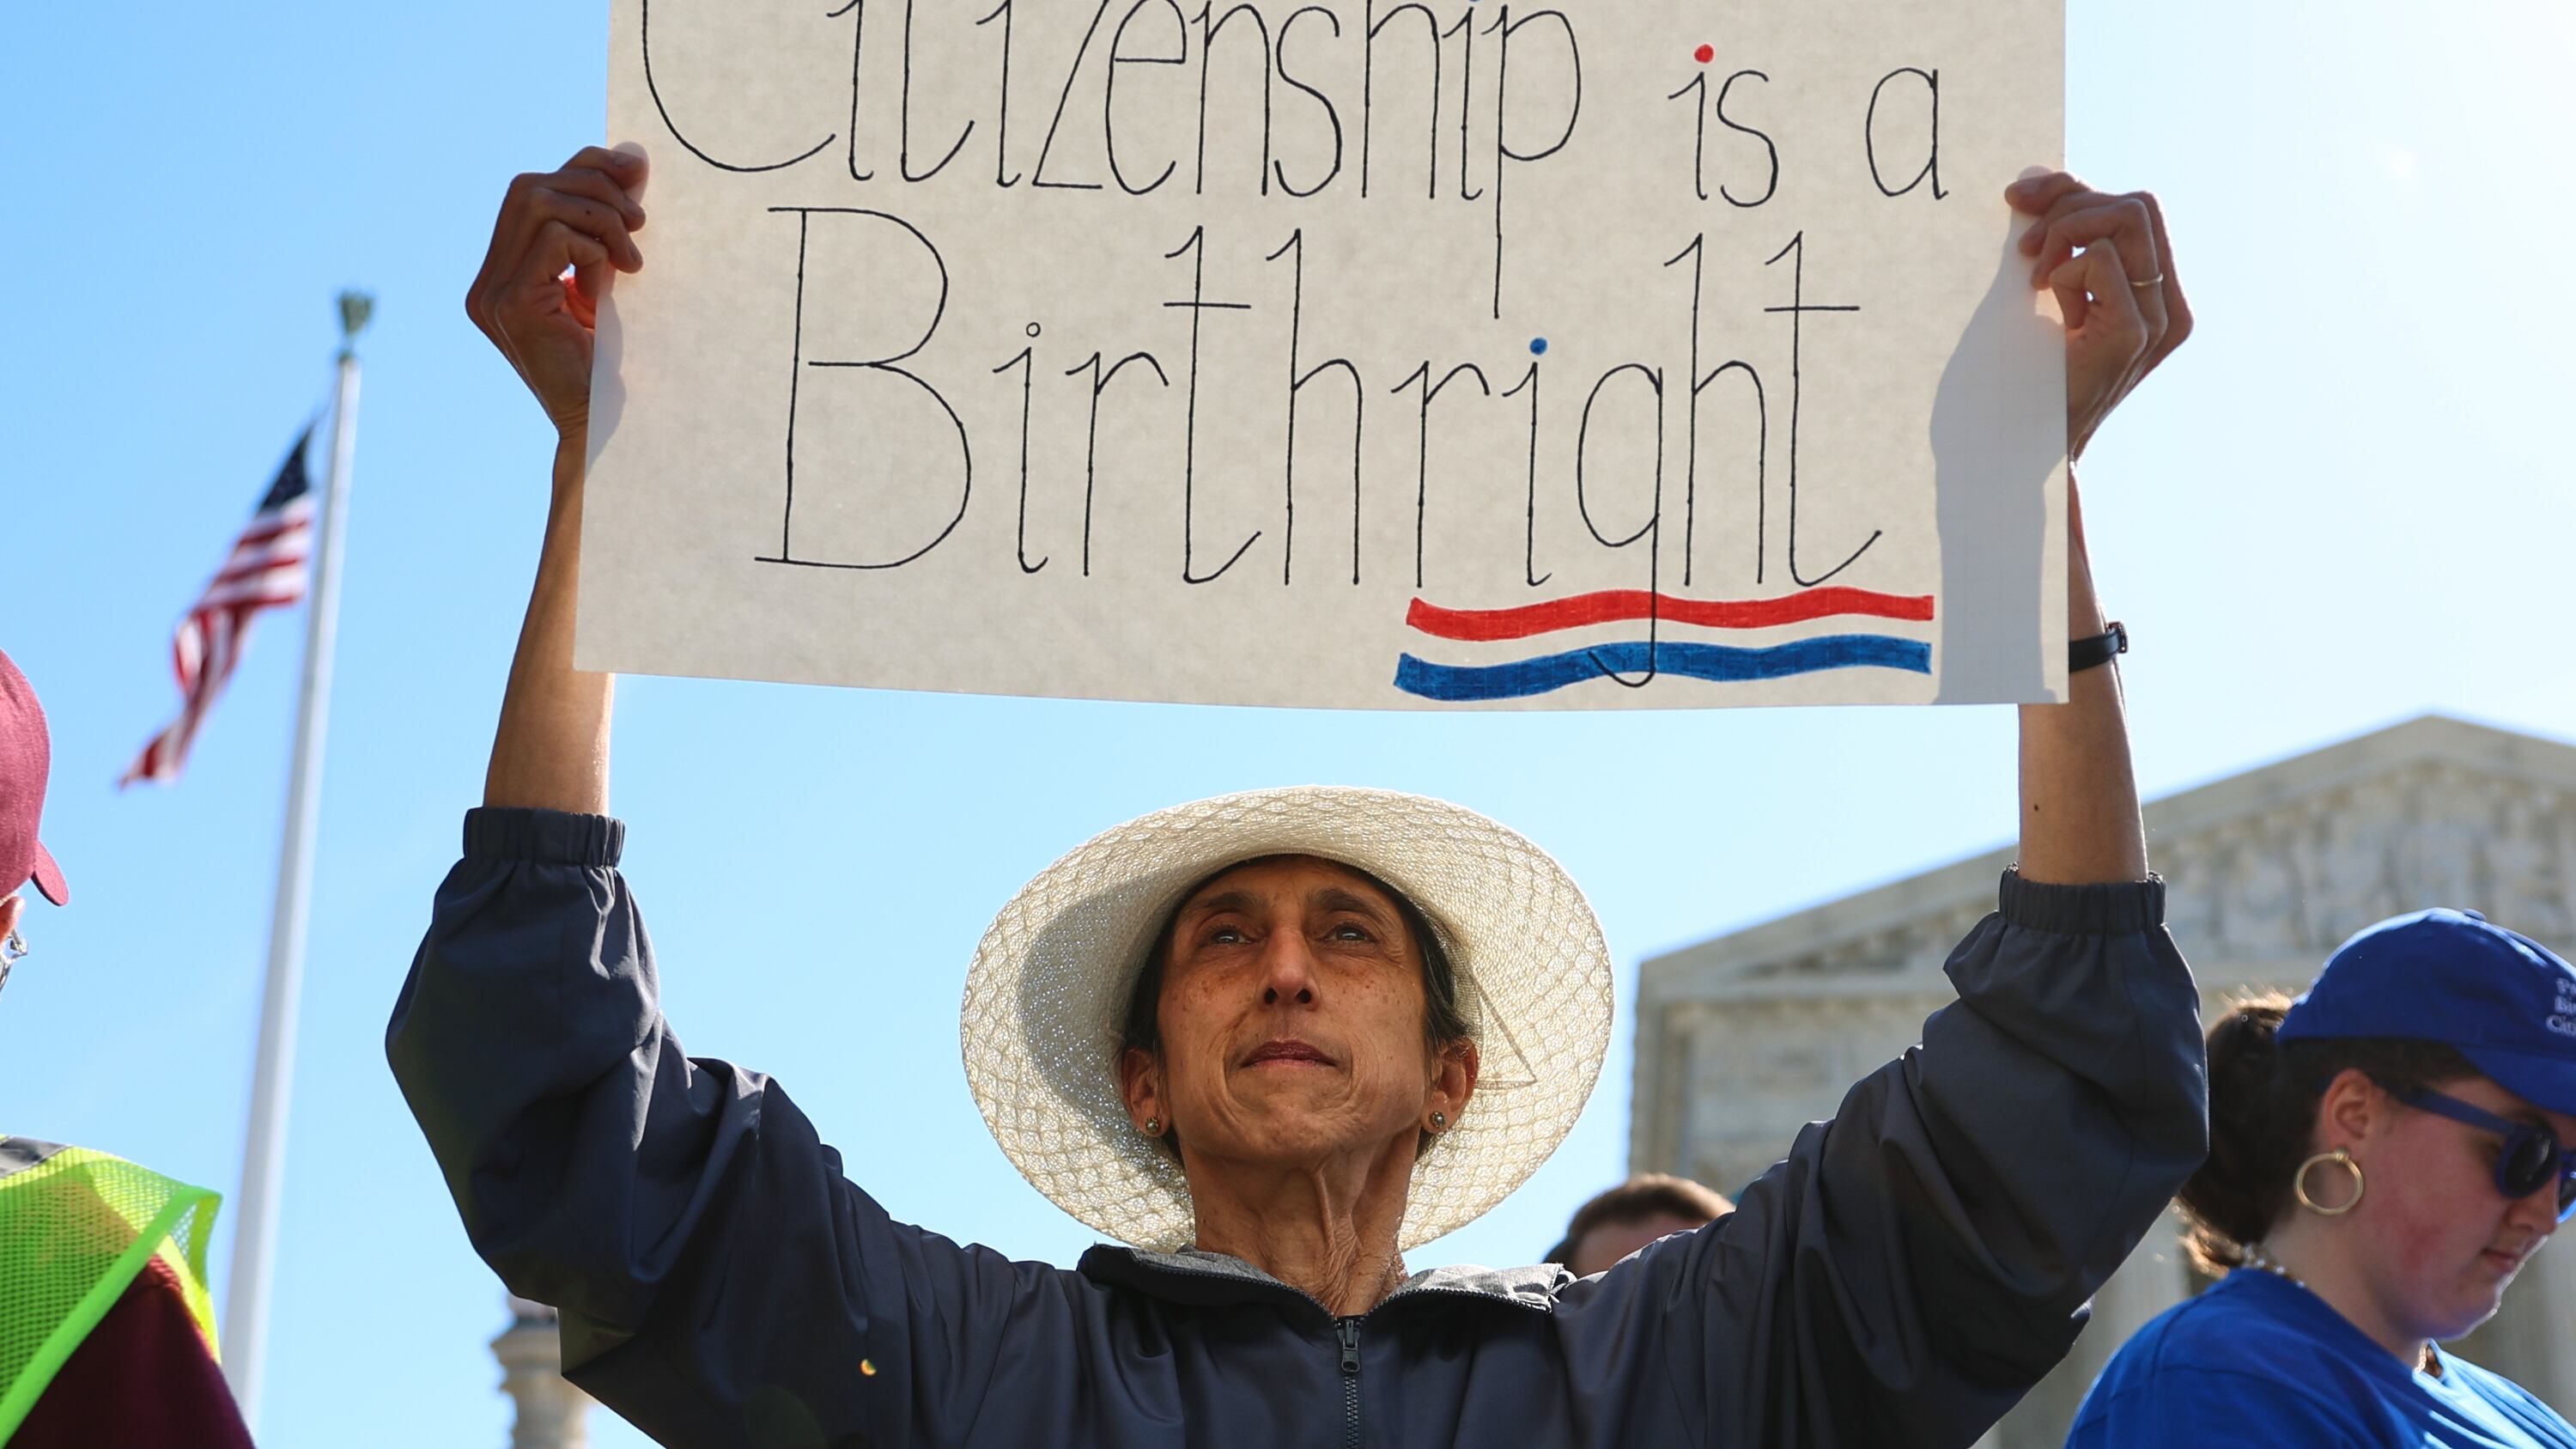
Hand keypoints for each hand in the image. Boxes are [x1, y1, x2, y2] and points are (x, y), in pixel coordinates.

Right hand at [465, 148, 648, 438]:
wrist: (601, 425)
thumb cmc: (609, 359)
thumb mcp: (605, 278)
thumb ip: (603, 227)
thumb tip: (632, 158)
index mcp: (501, 272)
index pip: (531, 189)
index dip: (582, 167)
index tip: (634, 171)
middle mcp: (486, 281)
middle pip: (530, 186)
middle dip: (594, 187)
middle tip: (640, 222)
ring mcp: (491, 293)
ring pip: (541, 202)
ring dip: (601, 219)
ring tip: (633, 259)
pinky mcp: (511, 305)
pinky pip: (555, 239)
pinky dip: (594, 248)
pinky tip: (613, 283)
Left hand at [2008, 173, 2191, 461]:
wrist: (2026, 445)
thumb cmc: (2030, 373)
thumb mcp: (2052, 297)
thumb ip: (2062, 248)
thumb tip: (2033, 184)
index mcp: (2158, 295)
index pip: (2136, 208)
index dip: (2075, 189)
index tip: (2019, 199)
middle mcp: (2171, 306)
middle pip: (2138, 203)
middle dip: (2069, 204)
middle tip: (2022, 245)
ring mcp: (2160, 321)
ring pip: (2127, 219)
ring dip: (2066, 234)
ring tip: (2033, 276)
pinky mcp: (2134, 335)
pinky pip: (2101, 262)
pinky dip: (2063, 273)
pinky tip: (2047, 307)